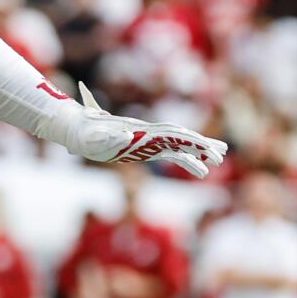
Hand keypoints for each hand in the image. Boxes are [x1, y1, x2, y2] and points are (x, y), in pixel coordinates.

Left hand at [40, 83, 226, 178]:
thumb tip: (125, 138)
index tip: (205, 148)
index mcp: (141, 132)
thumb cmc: (83, 133)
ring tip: (217, 160)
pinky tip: (197, 169)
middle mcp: (148, 134)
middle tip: (221, 152)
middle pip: (180, 136)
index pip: (170, 135)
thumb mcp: (94, 137)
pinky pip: (169, 154)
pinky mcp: (142, 148)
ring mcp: (147, 141)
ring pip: (178, 145)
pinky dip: (185, 160)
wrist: (74, 128)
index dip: (188, 141)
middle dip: (200, 144)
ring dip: (197, 152)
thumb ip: (108, 137)